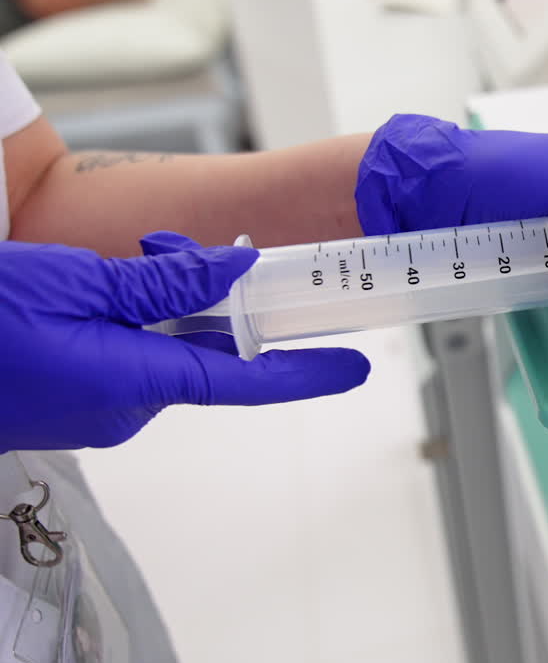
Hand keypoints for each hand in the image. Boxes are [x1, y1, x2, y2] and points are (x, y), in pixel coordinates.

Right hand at [0, 233, 369, 450]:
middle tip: (176, 254)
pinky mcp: (81, 398)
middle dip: (212, 301)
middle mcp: (130, 407)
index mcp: (136, 385)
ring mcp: (102, 408)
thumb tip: (238, 271)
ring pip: (167, 349)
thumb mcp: (76, 283)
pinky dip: (138, 320)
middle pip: (207, 352)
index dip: (308, 373)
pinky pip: (133, 356)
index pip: (247, 383)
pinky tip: (105, 289)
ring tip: (126, 260)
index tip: (357, 368)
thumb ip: (165, 282)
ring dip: (166, 304)